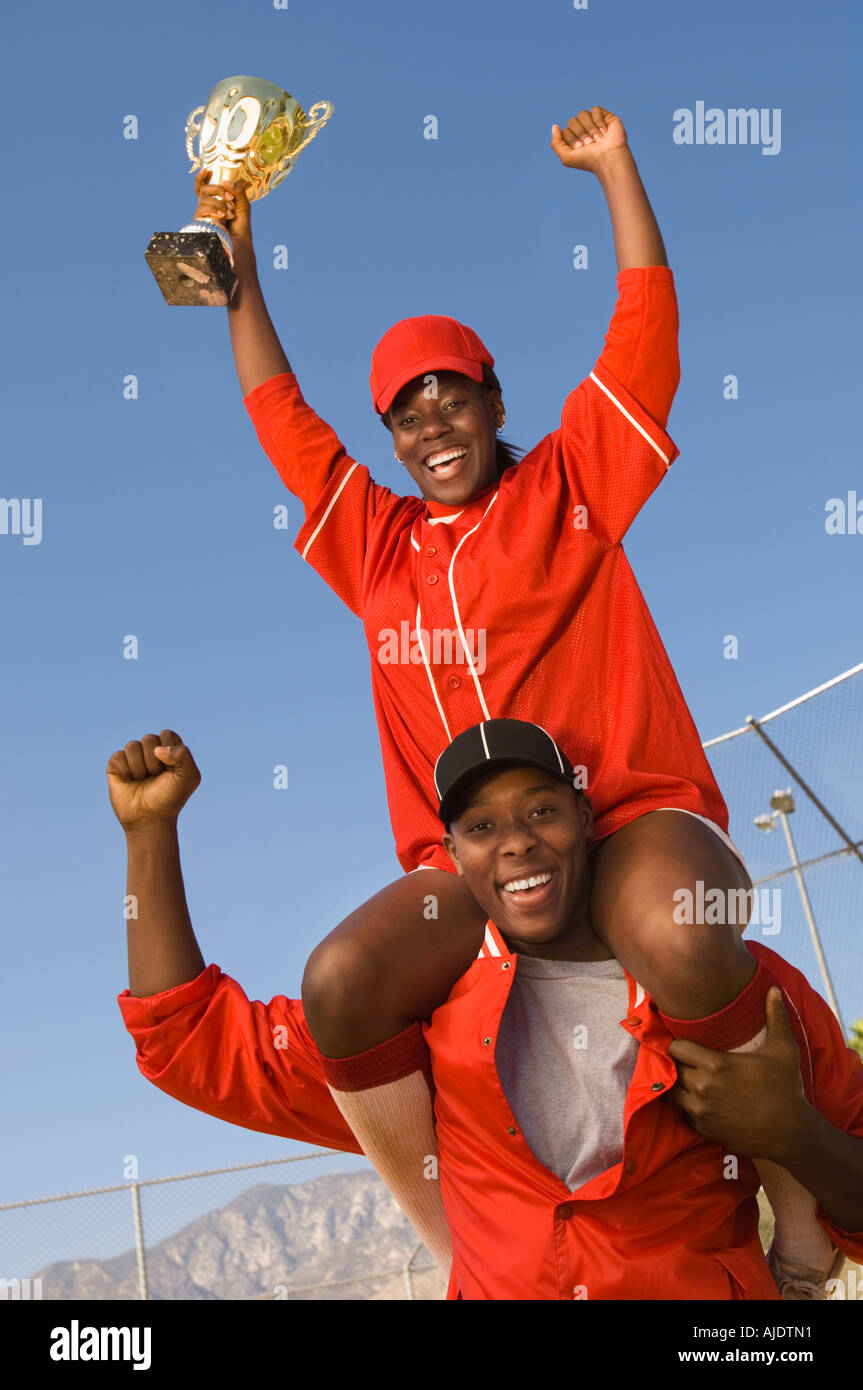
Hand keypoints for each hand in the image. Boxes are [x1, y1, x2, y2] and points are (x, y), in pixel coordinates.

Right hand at [106, 730, 200, 831]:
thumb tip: (158, 750)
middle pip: (149, 739)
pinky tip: (129, 781)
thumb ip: (183, 755)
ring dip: (139, 768)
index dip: (169, 752)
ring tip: (142, 780)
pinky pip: (118, 757)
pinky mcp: (116, 765)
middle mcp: (150, 750)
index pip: (167, 734)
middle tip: (155, 777)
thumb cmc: (170, 797)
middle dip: (154, 762)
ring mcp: (133, 757)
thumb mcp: (189, 777)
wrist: (150, 819)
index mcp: (169, 748)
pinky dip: (125, 771)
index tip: (171, 770)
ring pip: (132, 746)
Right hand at [192, 170, 252, 251]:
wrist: (239, 242)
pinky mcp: (200, 223)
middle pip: (203, 189)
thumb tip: (225, 182)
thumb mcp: (243, 204)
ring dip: (218, 203)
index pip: (203, 186)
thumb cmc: (241, 225)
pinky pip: (202, 210)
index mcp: (215, 200)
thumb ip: (237, 190)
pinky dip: (214, 211)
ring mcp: (202, 214)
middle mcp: (206, 205)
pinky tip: (223, 218)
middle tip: (229, 197)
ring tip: (229, 214)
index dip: (201, 178)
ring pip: (203, 199)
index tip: (206, 170)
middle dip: (217, 189)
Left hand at [550, 107, 627, 172]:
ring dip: (589, 128)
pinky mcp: (606, 117)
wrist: (608, 159)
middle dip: (579, 133)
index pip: (565, 130)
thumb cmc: (589, 161)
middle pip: (572, 120)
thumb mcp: (566, 157)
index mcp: (575, 139)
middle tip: (589, 144)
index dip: (571, 139)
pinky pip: (595, 109)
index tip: (580, 148)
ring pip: (582, 114)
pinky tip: (604, 131)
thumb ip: (555, 143)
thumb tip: (555, 125)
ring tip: (597, 139)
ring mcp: (595, 122)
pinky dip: (598, 121)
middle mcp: (584, 130)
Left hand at [668, 988, 813, 1161]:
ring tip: (691, 1081)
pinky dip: (689, 1109)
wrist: (791, 1133)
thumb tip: (774, 990)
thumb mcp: (784, 1050)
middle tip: (689, 1063)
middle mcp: (702, 1088)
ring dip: (680, 1087)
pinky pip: (684, 1116)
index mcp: (715, 1065)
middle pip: (672, 1070)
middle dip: (679, 1065)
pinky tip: (702, 1102)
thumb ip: (775, 1017)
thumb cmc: (786, 1088)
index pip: (676, 1048)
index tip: (689, 1045)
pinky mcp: (704, 1131)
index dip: (680, 1045)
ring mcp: (701, 1112)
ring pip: (673, 1094)